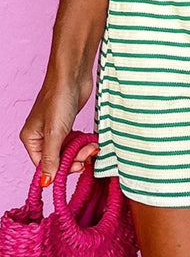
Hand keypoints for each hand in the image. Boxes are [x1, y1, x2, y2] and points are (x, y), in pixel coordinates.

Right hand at [19, 71, 98, 186]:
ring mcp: (55, 129)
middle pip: (57, 159)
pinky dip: (83, 142)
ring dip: (81, 151)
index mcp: (31, 138)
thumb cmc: (59, 98)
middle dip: (74, 159)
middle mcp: (40, 135)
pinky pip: (75, 140)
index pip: (43, 165)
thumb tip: (47, 182)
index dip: (60, 169)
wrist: (73, 74)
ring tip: (92, 146)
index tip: (77, 168)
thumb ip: (51, 158)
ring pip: (68, 150)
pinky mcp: (68, 122)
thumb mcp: (55, 132)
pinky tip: (91, 141)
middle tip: (87, 154)